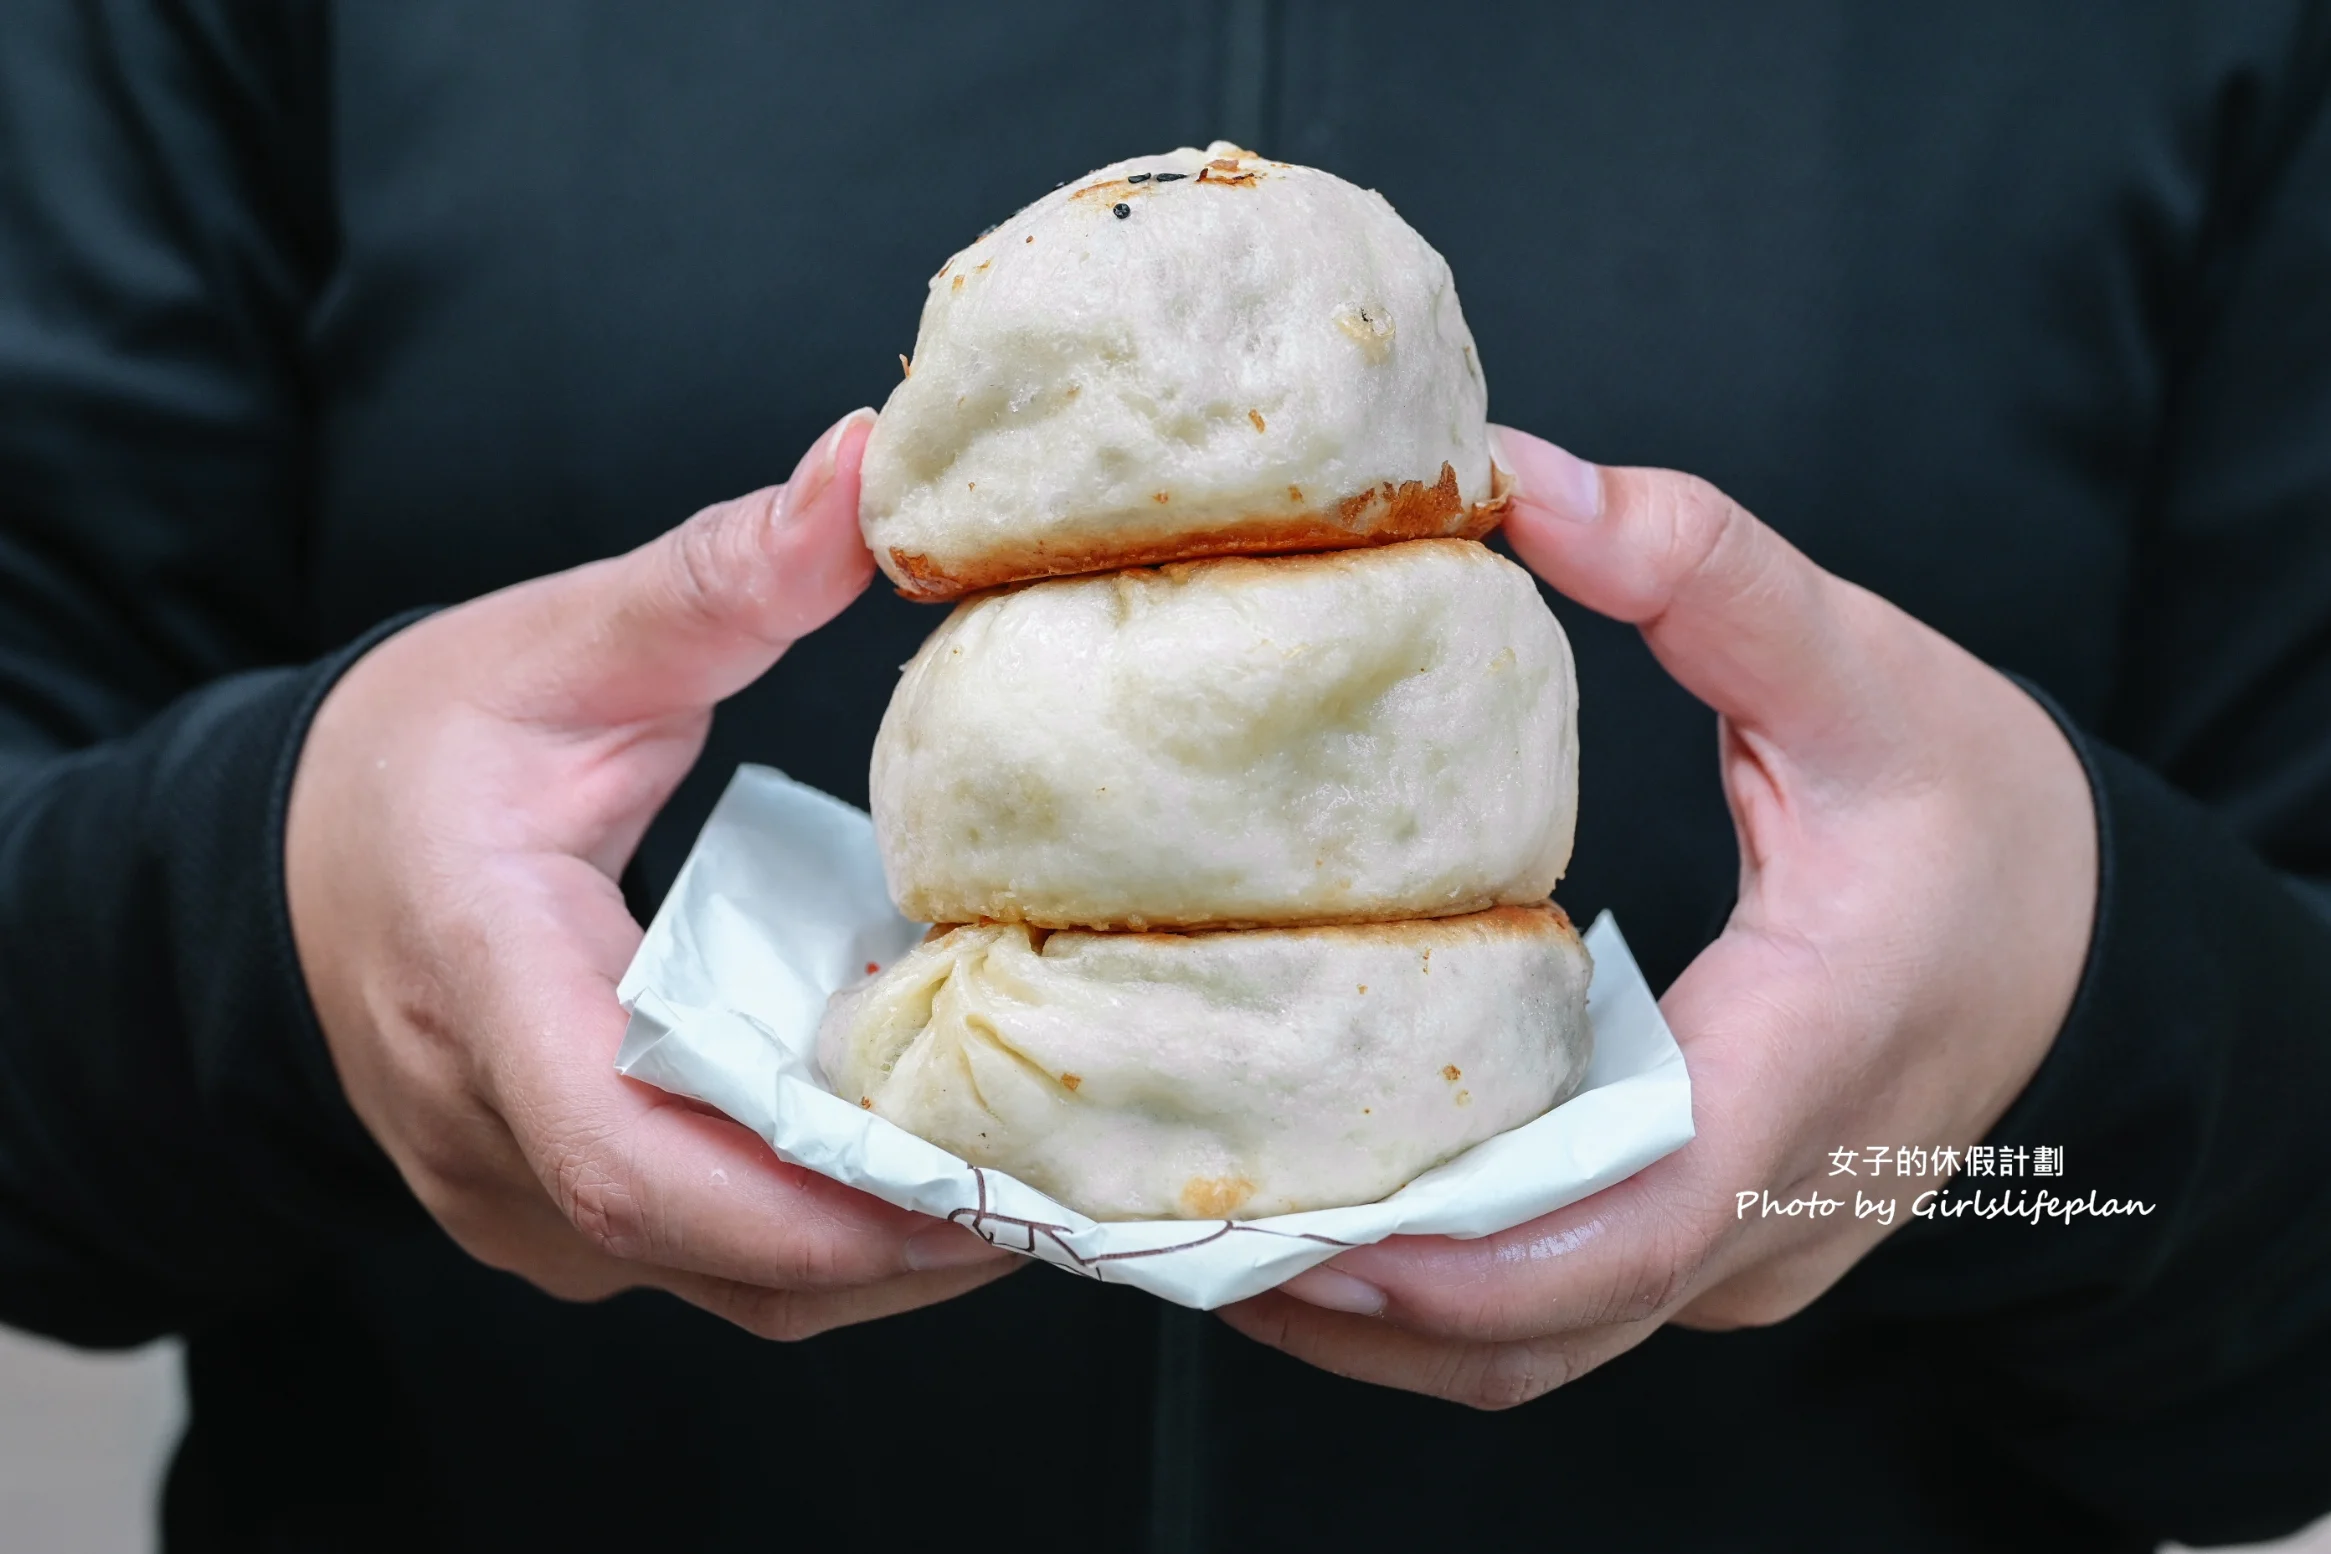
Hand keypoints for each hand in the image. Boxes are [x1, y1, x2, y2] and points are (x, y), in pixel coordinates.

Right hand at [286, 409, 1014, 1338]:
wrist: (291, 861)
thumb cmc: (416, 754)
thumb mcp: (556, 644)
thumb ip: (715, 575)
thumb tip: (859, 464)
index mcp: (482, 980)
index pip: (623, 1152)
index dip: (808, 1197)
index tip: (973, 1181)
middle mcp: (486, 1131)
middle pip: (710, 1251)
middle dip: (903, 1238)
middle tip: (1078, 1181)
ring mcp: (515, 1200)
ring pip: (724, 1287)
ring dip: (885, 1255)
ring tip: (1038, 1182)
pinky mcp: (556, 1218)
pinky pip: (709, 1268)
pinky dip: (829, 1240)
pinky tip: (932, 1167)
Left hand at [1221, 427, 2097, 1405]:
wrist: (2091, 941)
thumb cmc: (1986, 819)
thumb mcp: (1868, 674)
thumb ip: (1710, 574)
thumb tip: (1526, 479)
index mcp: (1800, 1082)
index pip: (1618, 1236)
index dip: (1447, 1262)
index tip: (1289, 1232)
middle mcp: (1764, 1213)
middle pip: (1538, 1330)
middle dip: (1354, 1306)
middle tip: (1173, 1226)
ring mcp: (1744, 1252)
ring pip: (1538, 1346)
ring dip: (1378, 1319)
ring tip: (1211, 1229)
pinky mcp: (1718, 1246)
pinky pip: (1561, 1307)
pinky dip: (1440, 1289)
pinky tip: (1333, 1208)